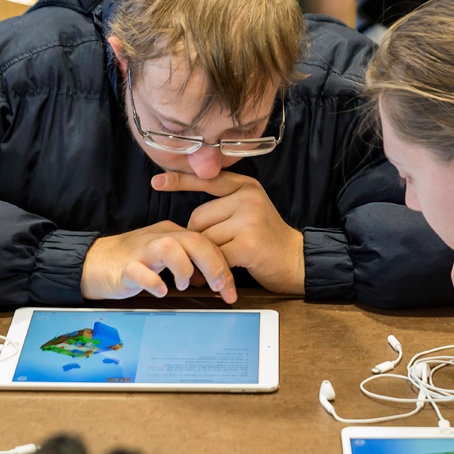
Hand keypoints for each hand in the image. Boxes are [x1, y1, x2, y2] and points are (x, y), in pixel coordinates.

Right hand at [81, 220, 236, 302]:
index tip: (230, 289)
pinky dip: (154, 282)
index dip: (223, 266)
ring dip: (184, 269)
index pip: (206, 243)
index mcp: (172, 234)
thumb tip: (214, 279)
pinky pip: (140, 271)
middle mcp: (159, 238)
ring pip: (171, 248)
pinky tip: (160, 291)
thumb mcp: (166, 259)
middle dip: (213, 266)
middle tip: (220, 288)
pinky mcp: (124, 266)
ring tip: (183, 285)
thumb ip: (190, 263)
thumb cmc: (133, 261)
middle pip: (195, 241)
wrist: (93, 262)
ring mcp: (141, 251)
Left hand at [153, 171, 304, 294]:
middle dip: (199, 238)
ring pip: (204, 238)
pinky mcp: (247, 244)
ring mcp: (248, 220)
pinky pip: (214, 255)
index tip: (156, 181)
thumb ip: (225, 205)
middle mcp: (247, 199)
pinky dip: (215, 268)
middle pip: (198, 217)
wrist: (297, 260)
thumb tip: (189, 219)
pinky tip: (225, 273)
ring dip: (207, 255)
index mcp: (246, 187)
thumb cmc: (268, 240)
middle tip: (215, 251)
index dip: (180, 181)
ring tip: (222, 262)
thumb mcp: (251, 211)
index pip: (207, 180)